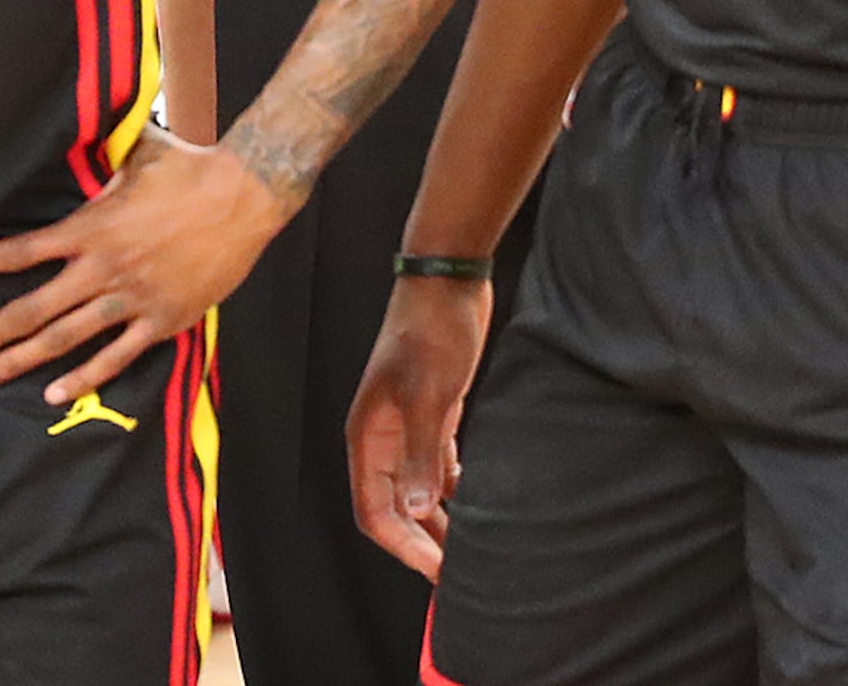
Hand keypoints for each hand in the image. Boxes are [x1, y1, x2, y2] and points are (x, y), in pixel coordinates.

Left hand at [0, 131, 287, 404]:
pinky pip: (115, 358)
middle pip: (32, 308)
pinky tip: (53, 394)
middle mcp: (103, 268)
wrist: (246, 193)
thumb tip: (82, 158)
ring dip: (20, 360)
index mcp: (91, 227)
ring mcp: (131, 299)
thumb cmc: (190, 168)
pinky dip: (83, 378)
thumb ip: (101, 176)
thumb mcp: (135, 160)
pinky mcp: (163, 321)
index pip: (20, 252)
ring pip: (64, 339)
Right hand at [347, 272, 491, 575]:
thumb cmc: (430, 329)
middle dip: (423, 539)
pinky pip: (438, 465)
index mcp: (369, 437)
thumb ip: (421, 451)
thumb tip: (416, 506)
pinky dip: (454, 486)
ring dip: (440, 517)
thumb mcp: (428, 393)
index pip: (373, 511)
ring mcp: (409, 425)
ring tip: (472, 544)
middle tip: (459, 569)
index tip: (435, 570)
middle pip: (395, 507)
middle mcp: (384, 438)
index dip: (402, 545)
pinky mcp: (435, 412)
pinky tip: (478, 501)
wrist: (448, 278)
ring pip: (418, 488)